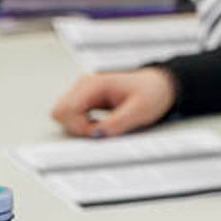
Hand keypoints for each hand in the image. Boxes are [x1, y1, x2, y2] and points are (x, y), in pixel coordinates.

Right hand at [50, 67, 175, 136]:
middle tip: (99, 131)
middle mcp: (84, 86)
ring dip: (78, 127)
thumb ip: (118, 123)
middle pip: (59, 112)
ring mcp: (83, 92)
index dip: (80, 127)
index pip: (66, 110)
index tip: (99, 133)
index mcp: (94, 84)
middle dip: (75, 128)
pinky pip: (72, 115)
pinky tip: (100, 125)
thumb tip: (97, 135)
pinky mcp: (87, 100)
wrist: (161, 86)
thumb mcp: (140, 110)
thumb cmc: (153, 92)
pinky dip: (82, 125)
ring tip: (102, 127)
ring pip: (63, 115)